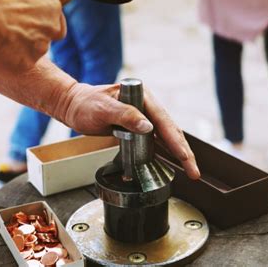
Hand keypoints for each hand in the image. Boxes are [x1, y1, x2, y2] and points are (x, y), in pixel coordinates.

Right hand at [0, 0, 65, 75]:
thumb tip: (24, 2)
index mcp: (51, 7)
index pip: (57, 23)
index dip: (41, 25)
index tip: (28, 26)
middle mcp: (50, 29)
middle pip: (45, 39)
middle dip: (31, 39)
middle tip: (10, 36)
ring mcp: (39, 49)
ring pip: (31, 54)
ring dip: (17, 51)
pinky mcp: (25, 66)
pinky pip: (17, 66)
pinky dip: (6, 63)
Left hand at [60, 83, 200, 179]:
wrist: (73, 105)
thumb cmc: (85, 104)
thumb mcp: (103, 109)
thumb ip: (125, 115)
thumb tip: (148, 127)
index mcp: (142, 96)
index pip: (164, 120)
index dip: (175, 140)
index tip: (184, 156)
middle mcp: (146, 105)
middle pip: (170, 129)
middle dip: (183, 151)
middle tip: (193, 171)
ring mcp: (143, 115)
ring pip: (166, 135)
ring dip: (178, 152)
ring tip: (190, 170)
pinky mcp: (137, 125)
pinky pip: (155, 139)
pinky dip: (165, 151)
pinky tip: (172, 161)